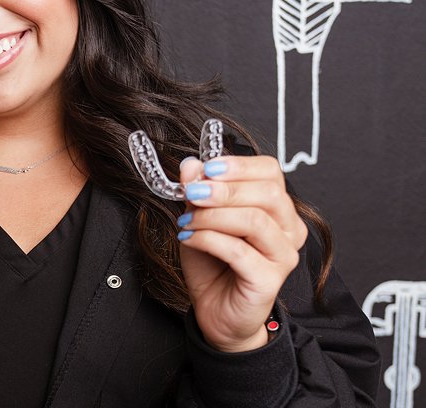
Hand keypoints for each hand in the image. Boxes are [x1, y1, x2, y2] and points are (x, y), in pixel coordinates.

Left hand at [177, 155, 306, 351]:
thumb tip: (191, 164)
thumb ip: (198, 192)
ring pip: (255, 220)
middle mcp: (289, 229)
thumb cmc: (212, 263)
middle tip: (192, 193)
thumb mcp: (199, 219)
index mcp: (277, 208)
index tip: (206, 169)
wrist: (215, 310)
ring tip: (186, 221)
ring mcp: (283, 255)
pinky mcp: (269, 279)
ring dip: (212, 216)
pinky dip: (208, 239)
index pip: (271, 172)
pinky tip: (188, 239)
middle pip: (268, 193)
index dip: (239, 165)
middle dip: (224, 189)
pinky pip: (239, 251)